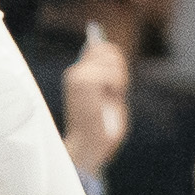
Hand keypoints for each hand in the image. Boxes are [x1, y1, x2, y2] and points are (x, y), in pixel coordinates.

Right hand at [62, 22, 129, 175]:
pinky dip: (118, 86)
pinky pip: (112, 74)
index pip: (99, 48)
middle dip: (120, 68)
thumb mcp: (107, 95)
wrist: (88, 145)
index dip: (115, 61)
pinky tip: (110, 98)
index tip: (118, 81)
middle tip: (115, 91)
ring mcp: (77, 76)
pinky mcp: (83, 82)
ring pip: (112, 61)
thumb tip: (110, 51)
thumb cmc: (100, 126)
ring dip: (120, 79)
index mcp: (78, 75)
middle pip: (108, 50)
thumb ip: (107, 75)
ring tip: (112, 97)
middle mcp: (74, 72)